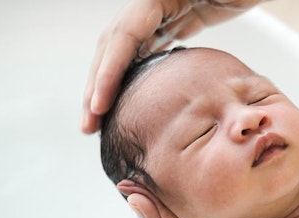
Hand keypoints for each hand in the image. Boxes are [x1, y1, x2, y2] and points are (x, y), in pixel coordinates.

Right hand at [81, 0, 263, 133]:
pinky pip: (143, 48)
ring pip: (123, 51)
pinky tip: (128, 97)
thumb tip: (181, 32)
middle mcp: (152, 2)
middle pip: (113, 46)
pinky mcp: (173, 20)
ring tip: (100, 119)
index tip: (98, 107)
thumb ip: (208, 9)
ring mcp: (161, 11)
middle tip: (89, 125)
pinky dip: (131, 74)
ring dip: (108, 84)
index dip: (107, 72)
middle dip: (97, 86)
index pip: (123, 35)